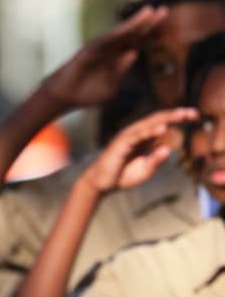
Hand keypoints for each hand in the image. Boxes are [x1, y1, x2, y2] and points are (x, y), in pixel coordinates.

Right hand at [39, 6, 166, 108]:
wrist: (65, 98)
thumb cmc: (89, 93)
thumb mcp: (112, 86)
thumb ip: (122, 72)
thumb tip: (133, 54)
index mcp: (119, 58)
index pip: (139, 43)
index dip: (153, 33)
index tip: (170, 24)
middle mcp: (111, 50)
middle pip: (133, 34)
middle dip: (148, 23)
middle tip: (164, 10)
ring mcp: (100, 49)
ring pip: (120, 33)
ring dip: (134, 23)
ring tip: (149, 12)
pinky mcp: (88, 51)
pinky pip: (103, 42)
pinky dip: (115, 35)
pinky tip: (126, 28)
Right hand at [82, 107, 197, 193]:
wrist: (102, 183)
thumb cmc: (123, 175)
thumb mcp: (146, 170)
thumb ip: (157, 160)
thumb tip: (168, 148)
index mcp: (144, 138)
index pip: (163, 124)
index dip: (178, 119)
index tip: (195, 116)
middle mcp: (136, 133)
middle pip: (158, 119)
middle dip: (176, 115)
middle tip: (194, 112)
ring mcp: (128, 137)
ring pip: (149, 124)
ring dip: (166, 119)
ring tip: (181, 115)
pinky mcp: (121, 144)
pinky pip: (137, 135)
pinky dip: (150, 131)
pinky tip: (162, 128)